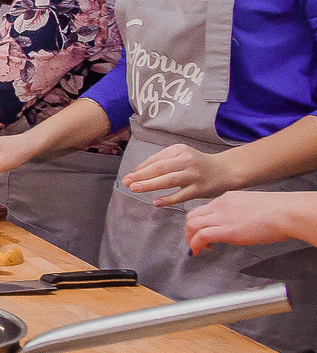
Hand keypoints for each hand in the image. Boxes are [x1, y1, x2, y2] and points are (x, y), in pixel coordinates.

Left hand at [120, 141, 242, 207]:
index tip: (129, 176)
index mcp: (179, 150)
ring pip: (169, 180)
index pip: (156, 160)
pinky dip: (168, 199)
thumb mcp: (182, 155)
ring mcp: (194, 175)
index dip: (140, 169)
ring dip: (150, 185)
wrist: (226, 170)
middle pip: (160, 168)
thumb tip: (138, 173)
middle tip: (127, 182)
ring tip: (135, 189)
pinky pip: (181, 195)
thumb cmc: (198, 164)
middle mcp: (187, 160)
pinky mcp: (201, 188)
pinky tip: (156, 202)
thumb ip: (163, 162)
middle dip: (141, 176)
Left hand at [186, 191, 316, 253]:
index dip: (201, 222)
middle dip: (190, 230)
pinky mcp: (226, 230)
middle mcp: (221, 205)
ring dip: (190, 238)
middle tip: (196, 241)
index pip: (205, 209)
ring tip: (197, 248)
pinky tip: (199, 251)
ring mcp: (221, 217)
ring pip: (192, 225)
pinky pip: (201, 236)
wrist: (287, 213)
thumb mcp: (254, 206)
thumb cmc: (280, 211)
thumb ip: (241, 213)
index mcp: (228, 198)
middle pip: (193, 216)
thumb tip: (240, 223)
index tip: (204, 231)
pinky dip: (195, 244)